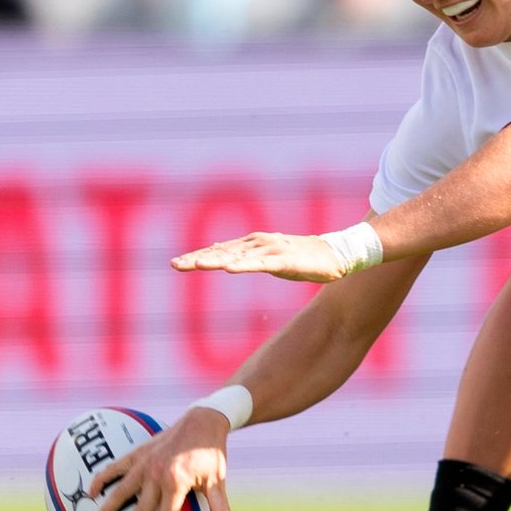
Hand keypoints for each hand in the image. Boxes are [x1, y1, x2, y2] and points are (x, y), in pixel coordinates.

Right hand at [89, 408, 236, 510]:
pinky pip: (115, 467)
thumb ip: (221, 509)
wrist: (203, 420)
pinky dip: (102, 478)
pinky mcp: (138, 453)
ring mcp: (144, 463)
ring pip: (120, 491)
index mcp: (177, 482)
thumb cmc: (211, 453)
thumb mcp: (218, 480)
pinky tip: (90, 492)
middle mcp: (156, 474)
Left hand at [171, 232, 345, 281]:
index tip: (176, 264)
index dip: (197, 256)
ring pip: (238, 256)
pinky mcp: (285, 260)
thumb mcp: (268, 257)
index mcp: (253, 243)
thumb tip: (220, 254)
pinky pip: (261, 263)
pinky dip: (244, 265)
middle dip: (198, 258)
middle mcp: (259, 242)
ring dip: (217, 260)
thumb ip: (245, 255)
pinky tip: (230, 269)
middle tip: (175, 265)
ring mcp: (272, 250)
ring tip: (197, 265)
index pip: (219, 250)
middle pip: (223, 252)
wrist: (335, 254)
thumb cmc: (301, 256)